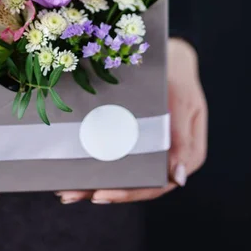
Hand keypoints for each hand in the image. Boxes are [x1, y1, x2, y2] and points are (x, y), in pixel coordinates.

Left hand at [57, 37, 207, 203]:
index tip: (99, 194)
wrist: (171, 56)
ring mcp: (150, 149)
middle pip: (133, 181)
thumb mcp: (183, 102)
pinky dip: (96, 160)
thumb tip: (179, 177)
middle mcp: (167, 158)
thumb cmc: (178, 77)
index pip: (155, 183)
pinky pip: (116, 153)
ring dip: (92, 181)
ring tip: (64, 189)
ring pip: (122, 171)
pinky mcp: (135, 137)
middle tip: (68, 194)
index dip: (126, 192)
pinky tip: (73, 165)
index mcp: (186, 155)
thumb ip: (182, 138)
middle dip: (100, 190)